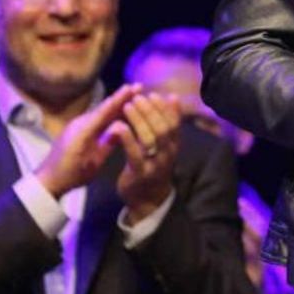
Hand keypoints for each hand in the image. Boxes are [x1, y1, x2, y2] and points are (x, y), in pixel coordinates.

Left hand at [34, 84, 140, 197]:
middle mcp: (80, 122)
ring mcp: (78, 124)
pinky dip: (109, 113)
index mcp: (84, 131)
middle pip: (104, 107)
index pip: (105, 111)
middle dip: (121, 97)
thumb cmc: (72, 174)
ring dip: (116, 104)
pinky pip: (96, 117)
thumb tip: (122, 126)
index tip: (132, 87)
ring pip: (100, 111)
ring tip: (133, 96)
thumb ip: (108, 144)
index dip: (119, 99)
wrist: (50, 178)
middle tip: (139, 87)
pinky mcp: (77, 128)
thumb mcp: (94, 163)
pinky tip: (118, 112)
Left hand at [113, 90, 181, 220]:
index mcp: (174, 145)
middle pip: (163, 127)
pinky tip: (119, 126)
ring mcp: (155, 164)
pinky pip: (134, 153)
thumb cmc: (153, 166)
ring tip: (128, 106)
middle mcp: (168, 154)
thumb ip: (166, 125)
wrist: (147, 199)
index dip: (166, 107)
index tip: (155, 94)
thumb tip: (170, 97)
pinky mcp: (140, 173)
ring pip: (150, 138)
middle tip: (138, 97)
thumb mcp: (164, 146)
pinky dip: (127, 137)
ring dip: (139, 119)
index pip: (174, 122)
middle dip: (151, 110)